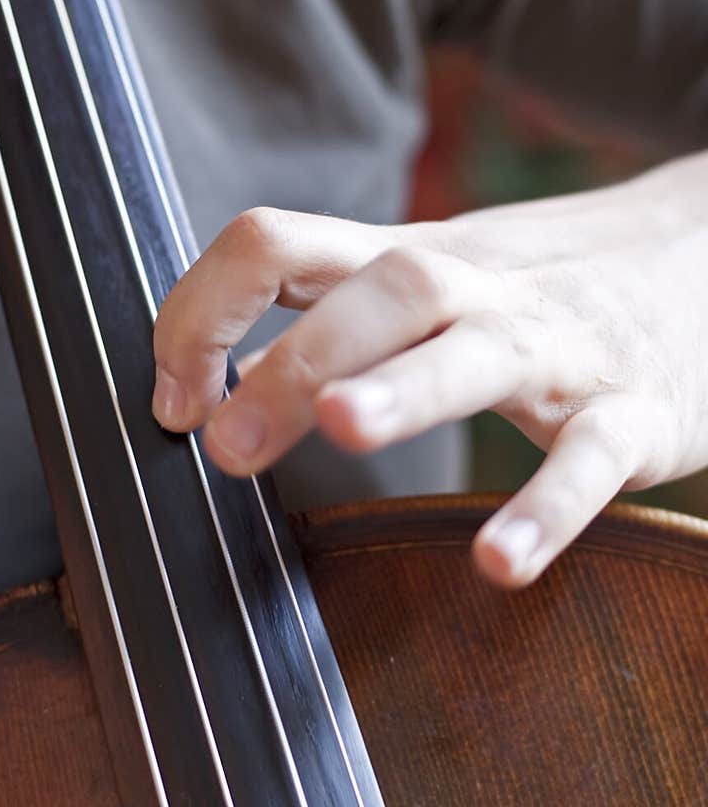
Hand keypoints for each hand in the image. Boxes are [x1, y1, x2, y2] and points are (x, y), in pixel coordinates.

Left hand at [152, 152, 707, 586]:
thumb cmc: (549, 290)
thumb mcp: (436, 279)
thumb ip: (334, 312)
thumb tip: (211, 371)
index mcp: (410, 261)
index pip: (278, 241)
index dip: (204, 310)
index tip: (173, 400)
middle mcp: (478, 291)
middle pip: (377, 293)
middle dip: (290, 362)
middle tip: (225, 449)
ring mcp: (559, 348)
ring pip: (476, 350)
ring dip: (404, 387)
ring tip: (343, 428)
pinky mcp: (634, 414)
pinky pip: (590, 458)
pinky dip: (544, 508)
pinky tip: (496, 564)